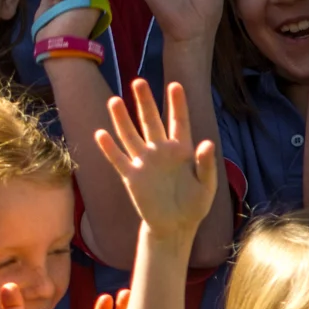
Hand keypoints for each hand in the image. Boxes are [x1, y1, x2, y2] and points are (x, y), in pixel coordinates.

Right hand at [96, 79, 221, 243]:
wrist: (175, 226)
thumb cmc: (194, 205)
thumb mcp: (207, 186)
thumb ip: (206, 164)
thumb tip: (207, 143)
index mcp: (182, 150)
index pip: (179, 122)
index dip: (177, 104)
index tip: (175, 85)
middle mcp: (160, 151)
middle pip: (150, 122)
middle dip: (145, 102)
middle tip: (138, 82)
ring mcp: (144, 162)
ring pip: (130, 136)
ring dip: (122, 119)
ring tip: (114, 101)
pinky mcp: (131, 177)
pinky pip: (118, 160)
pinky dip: (109, 148)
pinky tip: (101, 134)